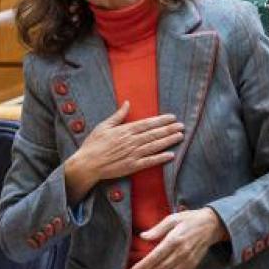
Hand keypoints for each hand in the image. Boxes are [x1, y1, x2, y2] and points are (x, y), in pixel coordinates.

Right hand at [63, 102, 183, 203]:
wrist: (87, 164)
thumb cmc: (93, 144)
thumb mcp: (104, 126)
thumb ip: (118, 115)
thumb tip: (127, 103)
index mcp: (125, 130)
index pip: (147, 123)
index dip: (161, 120)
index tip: (173, 118)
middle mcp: (131, 141)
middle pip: (154, 134)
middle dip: (169, 129)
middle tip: (182, 126)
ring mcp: (132, 154)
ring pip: (154, 146)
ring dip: (168, 141)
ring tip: (180, 136)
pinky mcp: (132, 166)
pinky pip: (149, 162)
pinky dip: (160, 158)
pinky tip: (171, 155)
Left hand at [130, 208, 227, 268]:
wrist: (212, 224)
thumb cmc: (189, 220)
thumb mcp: (173, 218)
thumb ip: (158, 229)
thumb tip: (143, 236)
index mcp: (174, 239)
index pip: (156, 256)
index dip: (143, 265)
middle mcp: (181, 252)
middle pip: (160, 268)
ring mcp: (188, 260)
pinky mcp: (193, 265)